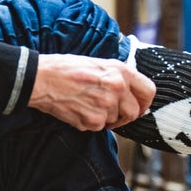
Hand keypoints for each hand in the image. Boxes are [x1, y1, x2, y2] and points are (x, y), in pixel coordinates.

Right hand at [27, 54, 155, 130]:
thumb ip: (118, 76)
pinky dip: (91, 122)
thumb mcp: (98, 63)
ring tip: (88, 104)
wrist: (41, 78)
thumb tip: (132, 91)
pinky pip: (100, 127)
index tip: (138, 106)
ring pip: (116, 121)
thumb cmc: (66, 68)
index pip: (149, 91)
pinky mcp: (93, 120)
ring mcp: (106, 106)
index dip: (145, 102)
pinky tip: (79, 110)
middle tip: (111, 112)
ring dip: (105, 118)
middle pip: (134, 112)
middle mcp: (117, 88)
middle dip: (124, 115)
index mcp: (121, 71)